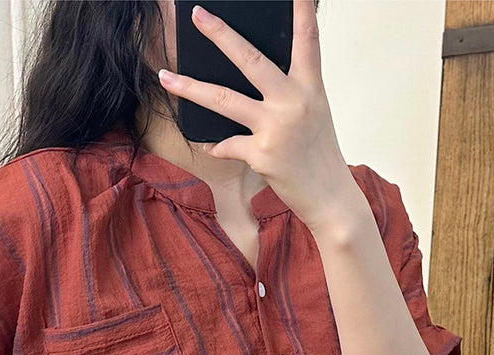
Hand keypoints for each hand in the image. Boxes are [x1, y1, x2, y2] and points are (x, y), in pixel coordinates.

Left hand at [156, 0, 359, 233]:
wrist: (328, 196)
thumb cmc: (318, 153)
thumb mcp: (313, 113)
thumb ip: (289, 92)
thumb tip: (254, 79)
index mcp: (310, 87)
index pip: (307, 40)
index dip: (301, 10)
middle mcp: (293, 101)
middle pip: (250, 59)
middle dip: (221, 35)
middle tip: (198, 16)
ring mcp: (275, 127)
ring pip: (223, 99)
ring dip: (190, 88)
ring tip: (165, 77)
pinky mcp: (261, 154)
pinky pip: (227, 144)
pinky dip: (218, 146)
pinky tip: (212, 146)